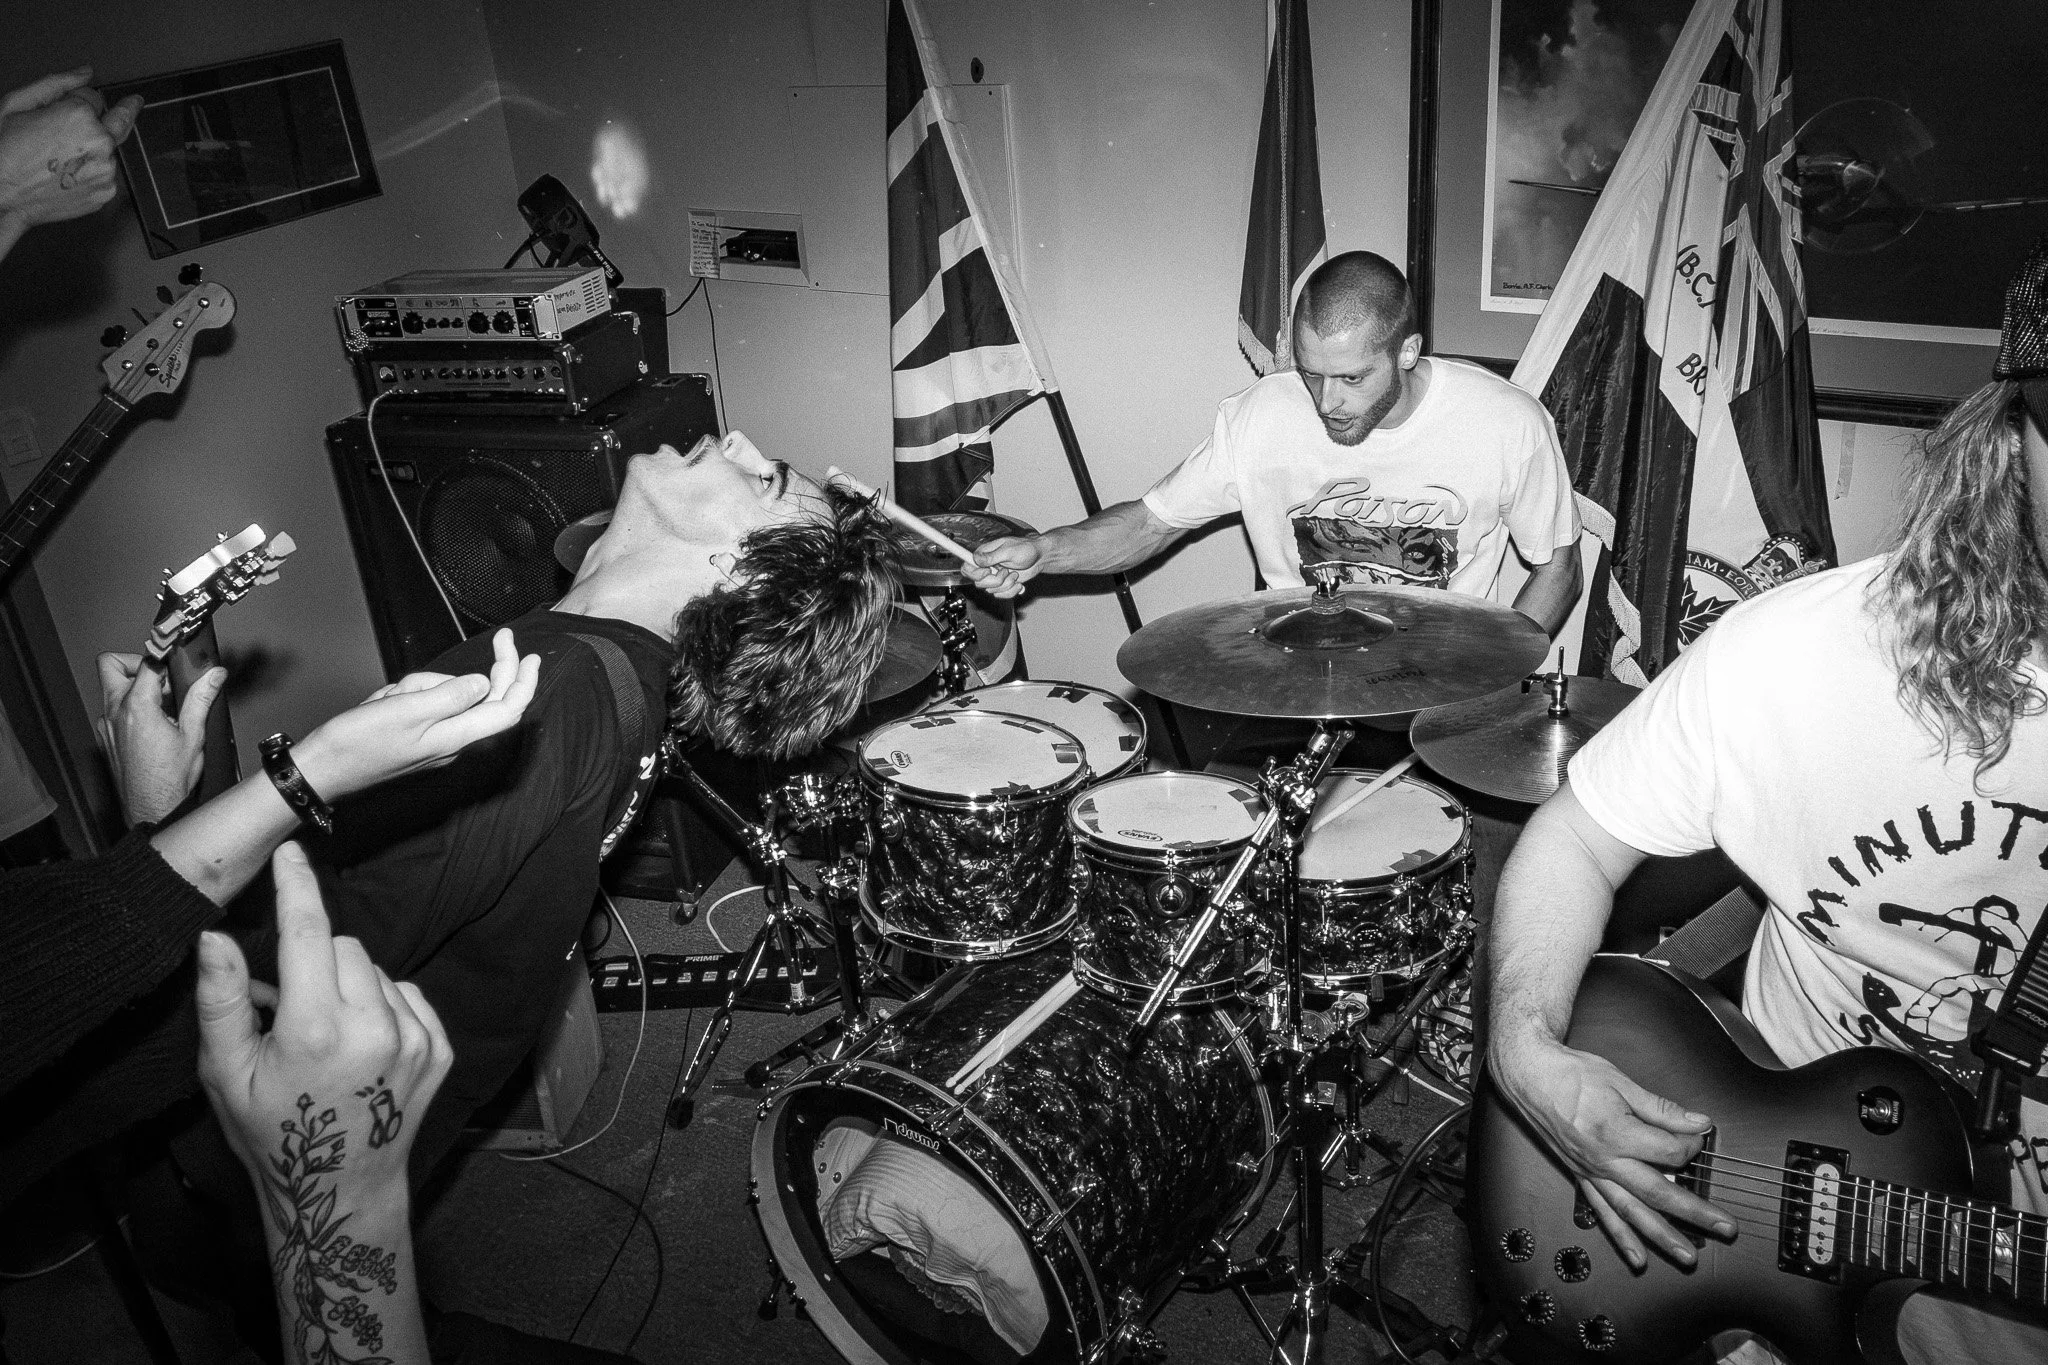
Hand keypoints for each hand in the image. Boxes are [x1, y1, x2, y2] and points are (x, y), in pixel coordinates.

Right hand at [0, 68, 141, 236]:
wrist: (2, 196)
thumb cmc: (4, 151)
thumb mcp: (18, 105)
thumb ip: (56, 83)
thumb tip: (84, 72)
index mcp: (78, 116)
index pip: (94, 96)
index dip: (76, 99)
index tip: (68, 105)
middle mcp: (99, 142)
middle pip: (119, 120)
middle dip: (122, 111)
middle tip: (134, 102)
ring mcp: (105, 170)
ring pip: (109, 149)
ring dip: (95, 147)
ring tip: (61, 157)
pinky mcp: (106, 191)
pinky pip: (105, 173)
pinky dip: (91, 171)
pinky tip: (66, 173)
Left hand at [96, 651, 225, 825]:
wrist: (150, 809)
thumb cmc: (170, 779)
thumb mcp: (193, 735)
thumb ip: (201, 699)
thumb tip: (214, 675)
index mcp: (137, 706)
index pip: (147, 663)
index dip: (164, 656)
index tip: (177, 654)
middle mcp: (115, 711)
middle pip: (111, 665)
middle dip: (135, 662)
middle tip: (160, 675)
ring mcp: (106, 725)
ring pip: (111, 688)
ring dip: (133, 686)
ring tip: (163, 705)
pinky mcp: (106, 737)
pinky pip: (112, 710)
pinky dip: (130, 707)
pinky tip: (153, 725)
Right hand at [196, 843, 451, 1185]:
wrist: (341, 1190)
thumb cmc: (273, 1133)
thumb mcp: (225, 1074)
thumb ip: (221, 999)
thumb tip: (215, 936)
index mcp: (316, 1029)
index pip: (308, 932)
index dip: (297, 886)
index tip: (291, 853)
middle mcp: (375, 1027)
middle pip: (342, 945)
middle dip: (314, 960)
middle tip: (292, 1008)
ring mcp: (415, 1038)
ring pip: (375, 968)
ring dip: (348, 984)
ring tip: (327, 1035)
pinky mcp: (440, 1048)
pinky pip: (407, 994)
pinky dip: (383, 1005)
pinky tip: (361, 1044)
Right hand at [292, 628, 539, 800]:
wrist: (319, 771)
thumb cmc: (357, 744)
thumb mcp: (405, 711)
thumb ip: (449, 696)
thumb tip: (483, 683)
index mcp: (456, 738)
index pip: (507, 709)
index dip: (522, 681)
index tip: (528, 654)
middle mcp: (452, 742)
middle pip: (481, 697)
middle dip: (467, 674)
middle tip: (488, 643)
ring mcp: (432, 741)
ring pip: (442, 694)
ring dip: (416, 687)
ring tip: (386, 702)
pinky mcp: (414, 737)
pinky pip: (418, 704)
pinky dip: (401, 697)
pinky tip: (379, 706)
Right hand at [967, 535, 1041, 598]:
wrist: (1040, 557)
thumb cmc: (1026, 549)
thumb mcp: (1009, 550)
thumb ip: (991, 557)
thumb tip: (977, 560)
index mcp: (985, 554)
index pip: (967, 566)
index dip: (974, 573)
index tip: (987, 572)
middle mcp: (987, 566)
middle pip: (979, 582)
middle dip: (995, 581)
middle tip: (1006, 572)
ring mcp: (995, 576)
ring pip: (991, 590)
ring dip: (1006, 585)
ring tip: (1015, 574)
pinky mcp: (1003, 584)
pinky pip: (1000, 595)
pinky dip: (1011, 591)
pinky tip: (1018, 583)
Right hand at [1490, 1034, 1736, 1269]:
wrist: (1530, 1076)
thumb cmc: (1570, 1074)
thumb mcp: (1620, 1081)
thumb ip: (1662, 1109)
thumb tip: (1697, 1123)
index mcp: (1616, 1132)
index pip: (1670, 1152)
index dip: (1692, 1144)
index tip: (1697, 1133)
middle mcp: (1603, 1160)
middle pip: (1658, 1192)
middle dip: (1695, 1212)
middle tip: (1725, 1227)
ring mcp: (1591, 1172)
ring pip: (1631, 1212)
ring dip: (1661, 1236)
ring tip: (1687, 1256)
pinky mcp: (1581, 1177)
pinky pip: (1603, 1213)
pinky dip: (1621, 1237)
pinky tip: (1637, 1257)